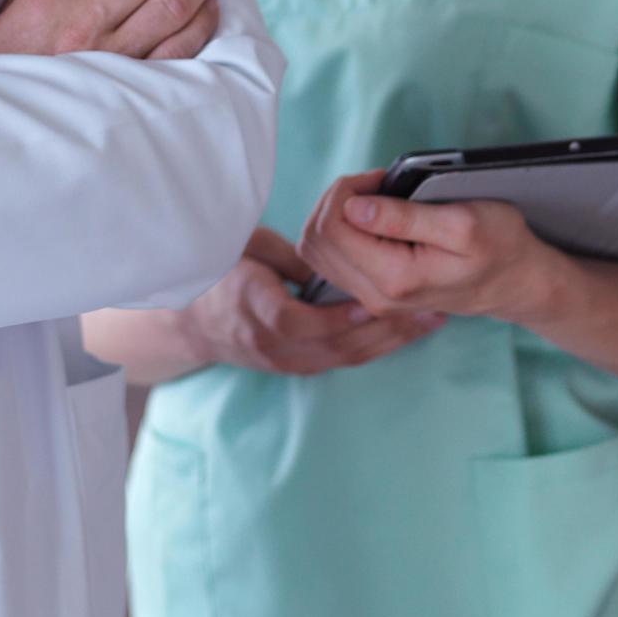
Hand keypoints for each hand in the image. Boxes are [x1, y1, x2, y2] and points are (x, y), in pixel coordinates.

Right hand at [179, 228, 442, 376]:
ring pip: (344, 357)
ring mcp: (283, 360)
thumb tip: (336, 260)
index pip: (292, 320)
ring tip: (427, 322)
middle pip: (333, 345)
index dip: (334, 317)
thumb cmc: (218, 274)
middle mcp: (268, 342)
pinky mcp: (296, 367)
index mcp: (250, 305)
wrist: (190, 322)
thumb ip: (290, 257)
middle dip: (385, 331)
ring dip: (389, 342)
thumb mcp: (247, 249)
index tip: (369, 303)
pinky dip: (373, 347)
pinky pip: (340, 361)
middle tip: (426, 311)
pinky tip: (400, 334)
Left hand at [298, 173, 562, 324]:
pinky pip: (333, 258)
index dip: (344, 191)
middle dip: (335, 200)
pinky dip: (341, 230)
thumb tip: (354, 207)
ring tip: (372, 197)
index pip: (331, 228)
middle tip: (373, 184)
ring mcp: (371, 297)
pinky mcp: (374, 291)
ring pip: (317, 251)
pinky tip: (370, 216)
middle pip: (315, 239)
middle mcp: (375, 295)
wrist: (516, 284)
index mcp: (394, 278)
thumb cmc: (499, 248)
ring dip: (335, 214)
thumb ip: (404, 217)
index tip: (377, 179)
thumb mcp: (463, 222)